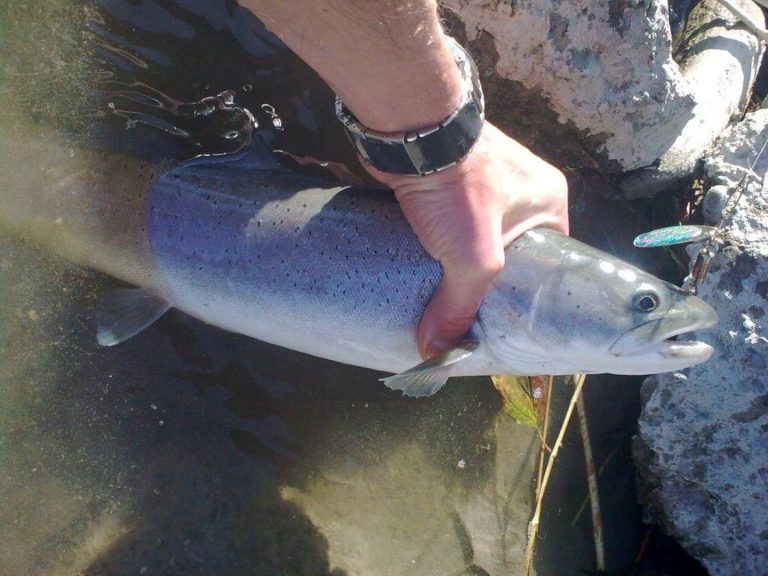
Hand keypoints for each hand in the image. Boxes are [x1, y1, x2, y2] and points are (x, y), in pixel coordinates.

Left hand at [366, 122, 568, 358]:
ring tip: (446, 296)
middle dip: (489, 282)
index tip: (504, 321)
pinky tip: (426, 266)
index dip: (527, 294)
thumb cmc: (461, 188)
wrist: (412, 132)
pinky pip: (451, 223)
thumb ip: (459, 307)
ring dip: (459, 263)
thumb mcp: (474, 258)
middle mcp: (522, 189)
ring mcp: (486, 182)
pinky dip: (439, 244)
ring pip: (477, 238)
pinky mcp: (451, 180)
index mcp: (548, 202)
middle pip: (510, 253)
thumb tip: (436, 354)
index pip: (548, 262)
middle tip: (471, 314)